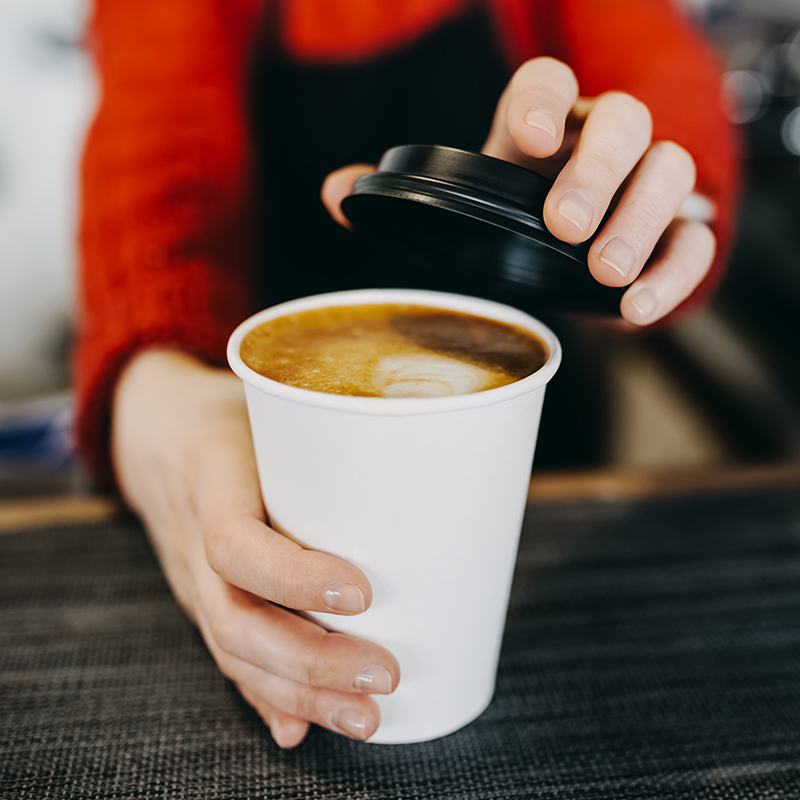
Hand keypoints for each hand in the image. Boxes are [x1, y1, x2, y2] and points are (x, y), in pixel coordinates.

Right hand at [112, 349, 399, 747]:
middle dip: (312, 662)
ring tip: (365, 717)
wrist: (154, 433)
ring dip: (301, 694)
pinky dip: (266, 697)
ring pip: (233, 652)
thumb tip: (417, 444)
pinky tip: (301, 729)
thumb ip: (324, 429)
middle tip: (386, 675)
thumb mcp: (265, 401)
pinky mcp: (206, 599)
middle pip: (237, 621)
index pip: (234, 544)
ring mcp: (193, 579)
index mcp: (210, 481)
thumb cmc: (228, 414)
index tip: (362, 593)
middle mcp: (192, 542)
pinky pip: (228, 656)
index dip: (294, 577)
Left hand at [322, 57, 714, 325]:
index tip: (525, 137)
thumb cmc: (515, 222)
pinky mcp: (675, 234)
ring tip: (604, 271)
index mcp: (543, 130)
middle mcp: (601, 145)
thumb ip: (408, 199)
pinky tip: (637, 308)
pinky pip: (697, 240)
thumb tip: (336, 194)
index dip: (541, 100)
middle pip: (624, 121)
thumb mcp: (464, 207)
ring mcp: (645, 185)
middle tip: (564, 224)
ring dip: (642, 219)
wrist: (571, 258)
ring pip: (672, 171)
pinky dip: (675, 272)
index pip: (549, 84)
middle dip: (597, 170)